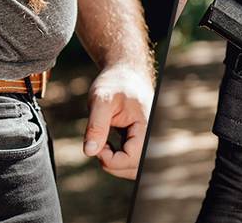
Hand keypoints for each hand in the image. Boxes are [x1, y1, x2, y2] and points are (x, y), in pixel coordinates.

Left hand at [83, 64, 153, 179]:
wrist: (125, 72)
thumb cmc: (114, 82)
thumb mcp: (100, 99)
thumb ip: (96, 126)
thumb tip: (89, 152)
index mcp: (147, 126)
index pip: (131, 159)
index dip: (109, 158)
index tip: (97, 143)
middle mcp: (152, 136)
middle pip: (135, 169)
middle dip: (112, 164)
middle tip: (97, 143)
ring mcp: (148, 140)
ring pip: (134, 169)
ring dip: (115, 164)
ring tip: (102, 143)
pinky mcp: (142, 142)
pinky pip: (132, 162)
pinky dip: (117, 159)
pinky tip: (108, 143)